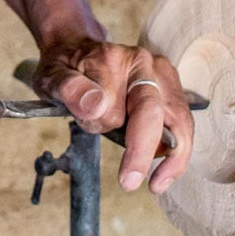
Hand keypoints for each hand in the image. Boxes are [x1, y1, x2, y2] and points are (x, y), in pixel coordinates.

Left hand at [32, 39, 192, 193]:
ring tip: (156, 184)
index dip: (103, 126)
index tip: (95, 140)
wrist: (77, 52)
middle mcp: (145, 64)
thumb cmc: (64, 67)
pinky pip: (182, 125)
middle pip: (156, 110)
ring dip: (172, 157)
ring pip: (179, 120)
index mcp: (115, 58)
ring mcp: (162, 76)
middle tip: (130, 182)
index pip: (114, 104)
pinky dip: (176, 152)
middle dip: (144, 150)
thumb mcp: (52, 75)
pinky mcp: (171, 91)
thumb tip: (95, 105)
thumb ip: (70, 88)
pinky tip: (163, 173)